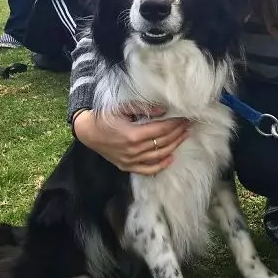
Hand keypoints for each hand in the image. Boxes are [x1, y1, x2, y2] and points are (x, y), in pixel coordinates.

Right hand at [73, 106, 191, 174]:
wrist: (88, 132)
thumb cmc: (105, 117)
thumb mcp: (123, 108)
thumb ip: (144, 108)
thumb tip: (163, 110)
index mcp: (133, 134)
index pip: (162, 129)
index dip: (175, 123)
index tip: (185, 117)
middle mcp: (133, 150)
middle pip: (163, 142)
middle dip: (178, 132)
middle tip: (189, 124)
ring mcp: (130, 160)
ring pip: (159, 155)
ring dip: (174, 145)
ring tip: (184, 135)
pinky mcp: (127, 166)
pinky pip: (147, 169)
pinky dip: (161, 165)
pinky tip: (171, 158)